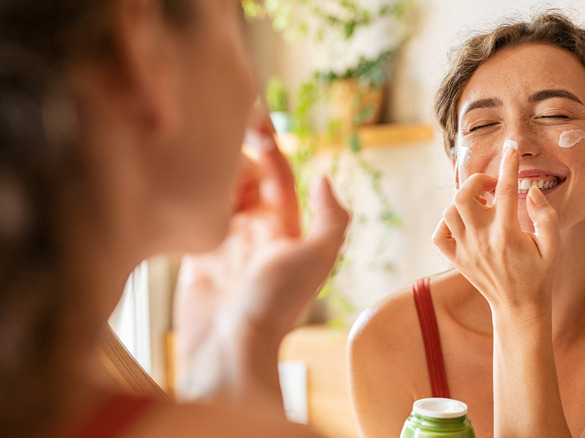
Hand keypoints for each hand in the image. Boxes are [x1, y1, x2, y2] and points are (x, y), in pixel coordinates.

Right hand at [173, 112, 349, 400]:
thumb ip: (330, 218)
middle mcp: (256, 232)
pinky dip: (190, 200)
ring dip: (211, 175)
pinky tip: (181, 183)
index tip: (251, 116)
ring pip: (218, 193)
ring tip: (197, 159)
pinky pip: (193, 217)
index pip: (277, 174)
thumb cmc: (275, 306)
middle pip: (244, 178)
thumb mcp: (316, 258)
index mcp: (286, 228)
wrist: (228, 348)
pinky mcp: (195, 256)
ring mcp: (225, 243)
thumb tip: (323, 176)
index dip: (267, 145)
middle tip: (216, 141)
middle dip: (234, 157)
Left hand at [432, 145, 559, 311]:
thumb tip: (531, 191)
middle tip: (491, 186)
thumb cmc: (539, 275)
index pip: (505, 190)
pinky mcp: (456, 259)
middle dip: (476, 182)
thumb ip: (546, 216)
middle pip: (464, 196)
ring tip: (481, 205)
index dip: (509, 164)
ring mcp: (466, 250)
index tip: (511, 149)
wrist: (519, 307)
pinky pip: (439, 234)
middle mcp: (482, 240)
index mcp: (508, 234)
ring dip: (463, 200)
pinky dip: (446, 223)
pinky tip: (464, 223)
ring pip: (449, 212)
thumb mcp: (553, 246)